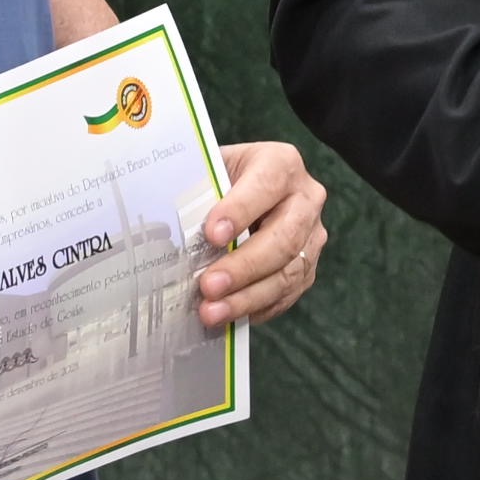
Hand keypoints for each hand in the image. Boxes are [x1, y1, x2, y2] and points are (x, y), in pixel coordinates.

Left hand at [199, 140, 329, 328]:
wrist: (240, 192)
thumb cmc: (219, 179)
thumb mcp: (208, 171)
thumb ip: (197, 190)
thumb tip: (168, 223)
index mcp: (281, 164)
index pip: (266, 186)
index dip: (240, 210)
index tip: (211, 234)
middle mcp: (305, 199)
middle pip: (284, 238)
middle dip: (244, 266)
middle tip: (208, 285)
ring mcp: (311, 236)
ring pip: (288, 273)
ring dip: (247, 297)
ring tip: (212, 312)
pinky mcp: (307, 267)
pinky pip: (286, 294)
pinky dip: (255, 308)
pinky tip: (228, 316)